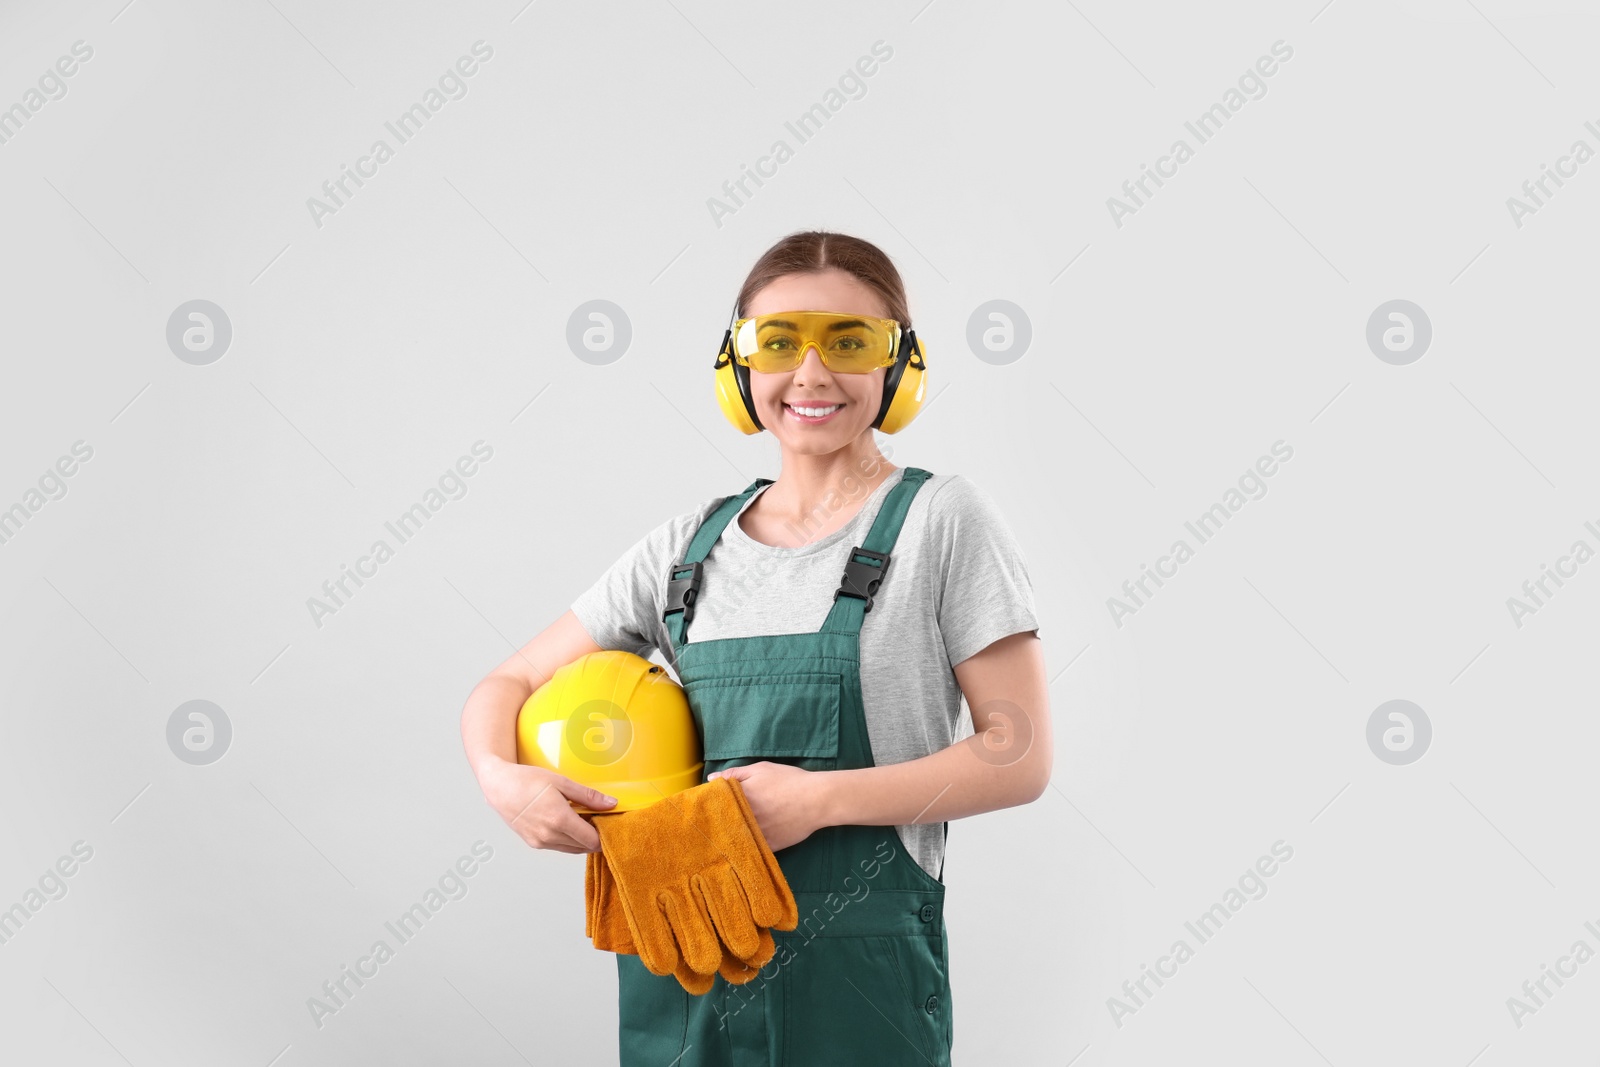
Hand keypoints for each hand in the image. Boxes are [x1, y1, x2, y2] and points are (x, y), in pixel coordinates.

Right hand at [480, 758, 615, 852]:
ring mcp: (540, 842)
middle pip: (584, 847)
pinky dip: (569, 839)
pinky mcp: (534, 843)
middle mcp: (549, 836)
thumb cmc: (527, 780)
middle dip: (595, 836)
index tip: (610, 823)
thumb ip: (588, 796)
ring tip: (583, 819)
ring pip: (572, 849)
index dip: (605, 834)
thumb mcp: (561, 782)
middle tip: (599, 818)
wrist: (499, 786)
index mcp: (559, 820)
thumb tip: (612, 804)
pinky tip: (568, 823)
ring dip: (582, 839)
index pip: (592, 840)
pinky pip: (560, 847)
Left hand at [709, 762, 826, 852]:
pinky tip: (744, 841)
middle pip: (722, 821)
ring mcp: (756, 833)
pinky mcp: (768, 845)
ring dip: (730, 833)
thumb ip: (734, 773)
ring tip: (727, 831)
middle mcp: (744, 817)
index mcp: (740, 797)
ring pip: (735, 837)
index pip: (715, 802)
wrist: (816, 800)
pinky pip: (751, 847)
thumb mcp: (761, 769)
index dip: (710, 803)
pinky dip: (747, 844)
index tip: (707, 803)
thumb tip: (711, 779)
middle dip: (717, 820)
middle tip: (713, 819)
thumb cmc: (788, 780)